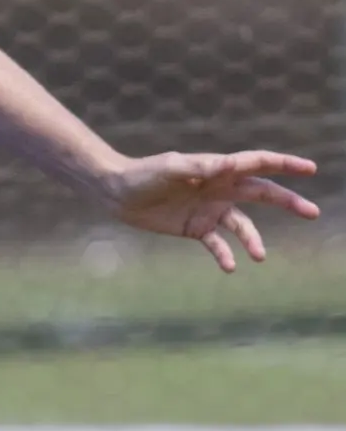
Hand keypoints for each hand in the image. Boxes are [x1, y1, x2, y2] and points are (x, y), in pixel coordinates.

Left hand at [104, 150, 319, 271]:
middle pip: (262, 194)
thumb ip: (200, 168)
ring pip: (243, 226)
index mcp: (217, 169)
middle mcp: (220, 189)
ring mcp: (210, 209)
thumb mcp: (171, 169)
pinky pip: (217, 244)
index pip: (257, 164)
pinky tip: (229, 266)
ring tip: (259, 256)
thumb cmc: (144, 174)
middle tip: (311, 212)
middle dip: (287, 202)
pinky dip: (225, 255)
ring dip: (253, 240)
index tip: (309, 168)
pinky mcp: (196, 228)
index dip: (284, 164)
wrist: (117, 192)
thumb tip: (229, 164)